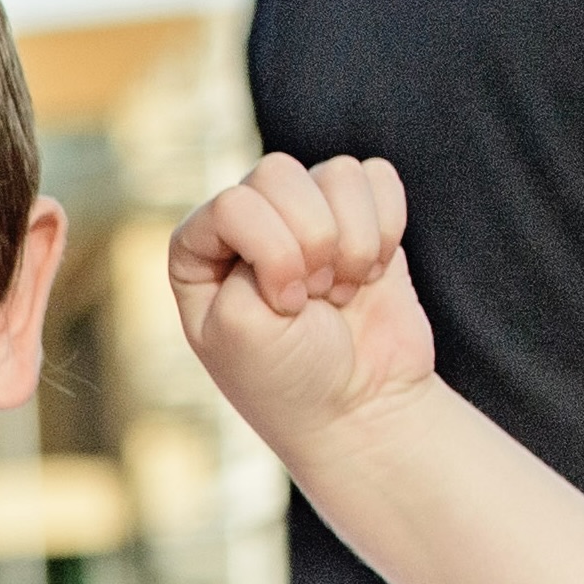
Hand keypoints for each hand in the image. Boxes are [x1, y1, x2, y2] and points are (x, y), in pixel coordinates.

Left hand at [168, 155, 438, 454]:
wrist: (360, 410)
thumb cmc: (288, 379)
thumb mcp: (239, 327)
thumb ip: (247, 252)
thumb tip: (300, 199)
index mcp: (197, 251)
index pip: (234, 204)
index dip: (271, 252)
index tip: (285, 306)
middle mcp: (248, 223)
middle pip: (279, 173)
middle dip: (311, 240)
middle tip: (313, 299)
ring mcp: (306, 216)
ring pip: (337, 173)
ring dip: (353, 241)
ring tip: (341, 292)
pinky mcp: (361, 218)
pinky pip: (379, 178)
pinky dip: (386, 228)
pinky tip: (371, 274)